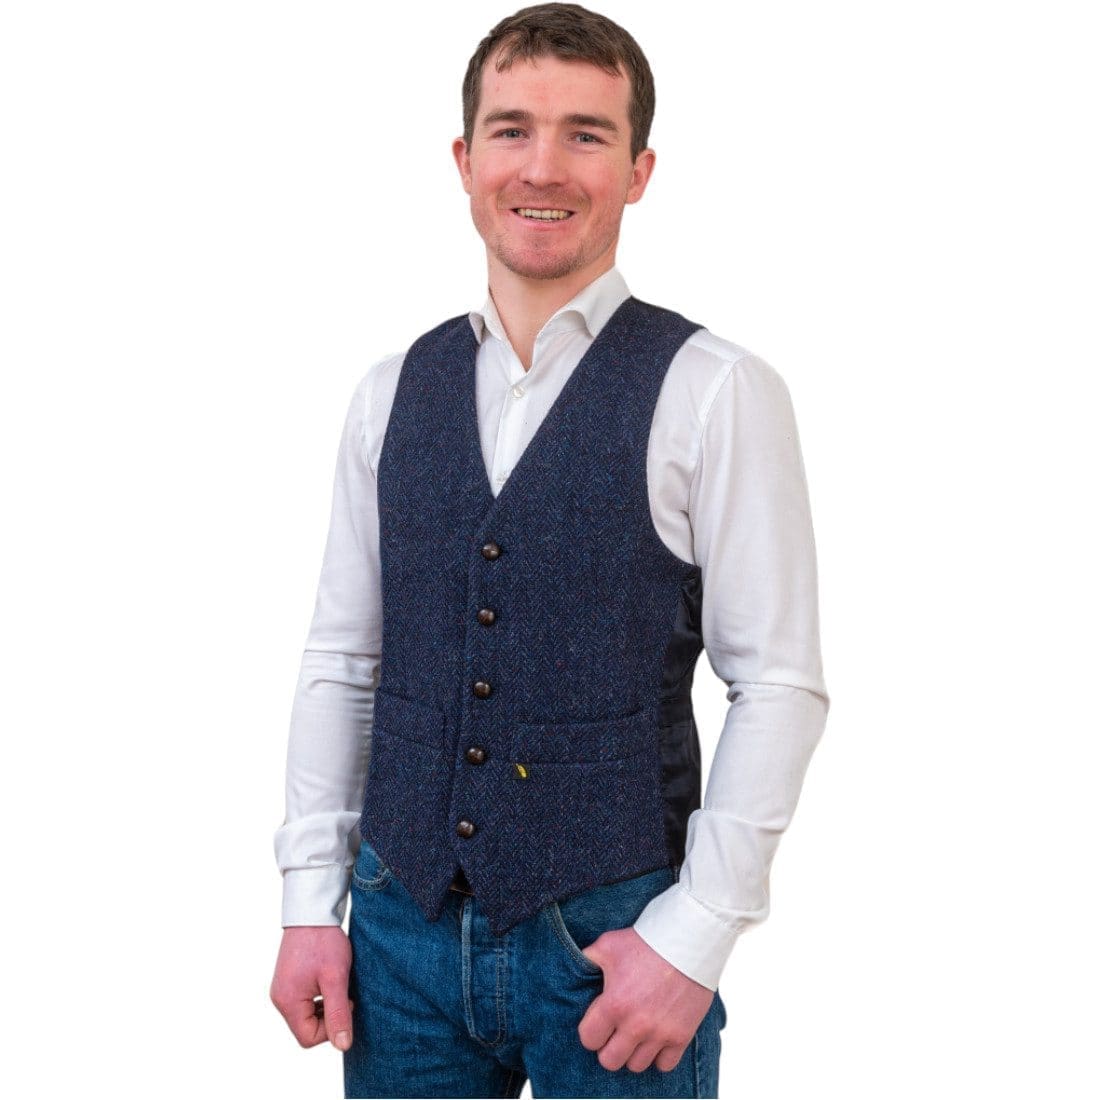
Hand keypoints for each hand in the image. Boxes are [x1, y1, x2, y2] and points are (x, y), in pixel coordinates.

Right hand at [270, 926, 353, 1051]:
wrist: (313, 911)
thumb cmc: (323, 941)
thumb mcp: (336, 978)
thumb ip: (338, 1013)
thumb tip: (342, 1045)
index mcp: (288, 1001)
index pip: (308, 1038)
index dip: (331, 1028)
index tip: (346, 1003)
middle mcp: (280, 998)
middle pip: (307, 1028)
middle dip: (329, 1015)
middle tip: (343, 991)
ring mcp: (283, 989)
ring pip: (307, 1014)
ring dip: (326, 1004)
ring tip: (336, 982)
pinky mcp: (289, 981)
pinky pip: (305, 1001)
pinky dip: (320, 995)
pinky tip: (329, 978)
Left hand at [577, 928, 714, 1072]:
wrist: (687, 941)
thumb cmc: (644, 942)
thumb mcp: (608, 944)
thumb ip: (588, 959)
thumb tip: (578, 967)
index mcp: (614, 1004)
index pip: (589, 1039)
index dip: (590, 1032)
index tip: (598, 1022)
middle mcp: (635, 1025)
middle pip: (610, 1061)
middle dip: (608, 1048)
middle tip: (614, 1032)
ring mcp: (660, 1033)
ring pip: (636, 1066)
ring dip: (633, 1052)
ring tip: (635, 1034)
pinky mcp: (681, 1036)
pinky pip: (665, 1065)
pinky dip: (659, 1056)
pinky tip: (656, 1039)